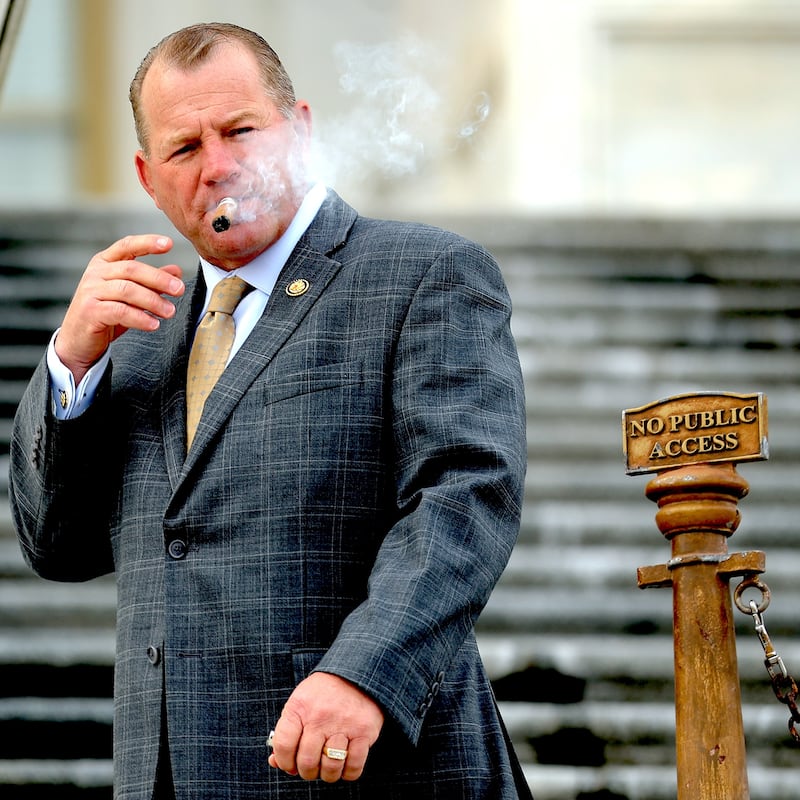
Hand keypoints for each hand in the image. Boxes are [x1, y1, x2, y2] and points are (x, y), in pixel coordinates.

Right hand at [55, 234, 184, 383]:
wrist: (79, 341)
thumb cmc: (106, 314)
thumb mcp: (131, 296)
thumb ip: (151, 282)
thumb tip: (176, 270)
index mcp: (105, 263)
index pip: (127, 246)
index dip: (147, 243)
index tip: (169, 244)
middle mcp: (96, 273)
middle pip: (131, 269)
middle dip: (159, 278)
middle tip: (179, 289)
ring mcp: (90, 291)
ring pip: (127, 290)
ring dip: (153, 301)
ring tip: (169, 311)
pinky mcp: (90, 311)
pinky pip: (120, 311)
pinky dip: (140, 318)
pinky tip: (153, 324)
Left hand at [268, 671, 383, 782]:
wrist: (355, 675)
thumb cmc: (322, 694)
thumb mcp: (299, 704)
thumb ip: (287, 733)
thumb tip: (276, 762)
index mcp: (300, 707)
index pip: (284, 745)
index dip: (284, 762)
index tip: (289, 765)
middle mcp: (320, 716)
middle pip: (307, 761)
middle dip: (307, 771)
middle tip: (311, 767)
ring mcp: (343, 724)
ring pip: (330, 767)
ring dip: (327, 774)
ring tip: (327, 766)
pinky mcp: (364, 731)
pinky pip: (354, 767)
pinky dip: (347, 773)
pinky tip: (344, 764)